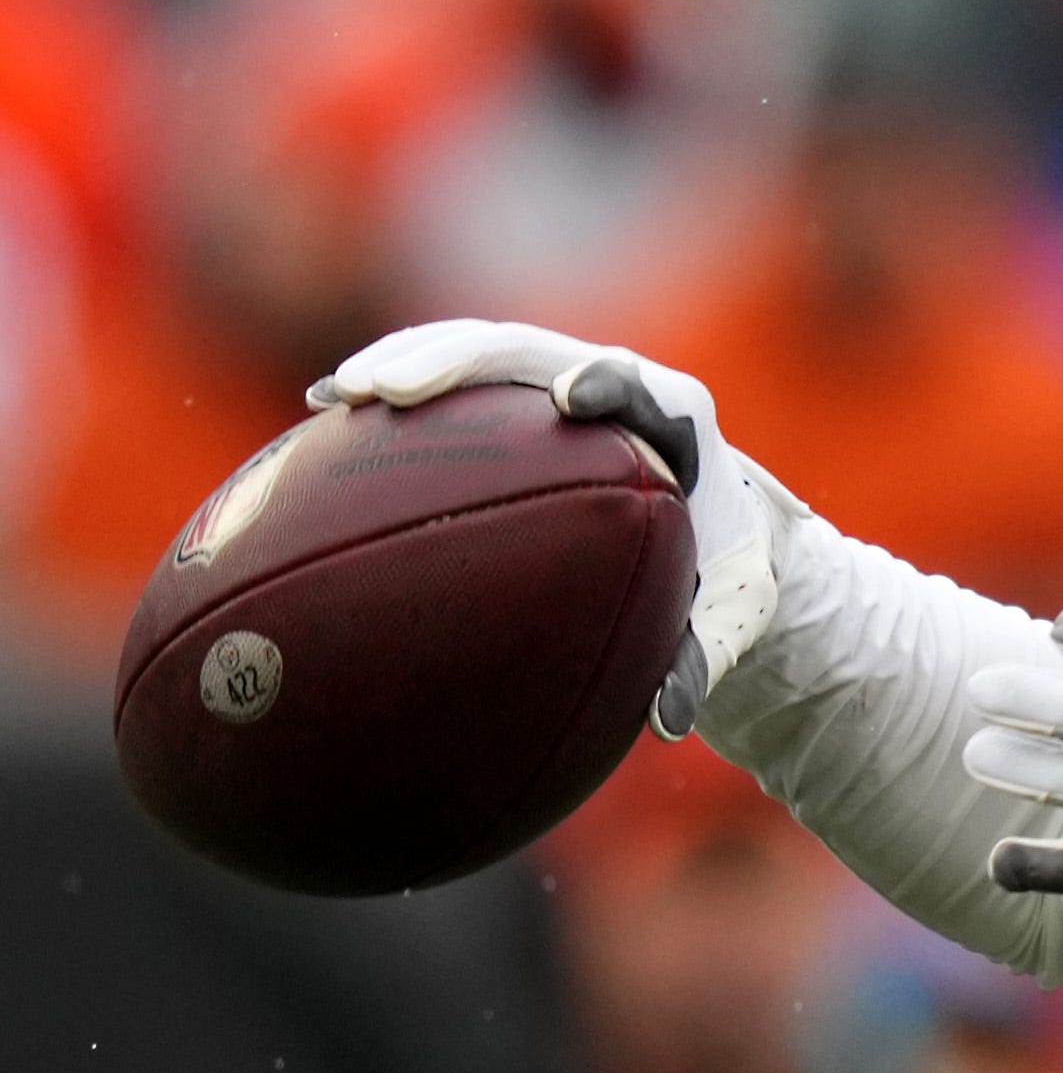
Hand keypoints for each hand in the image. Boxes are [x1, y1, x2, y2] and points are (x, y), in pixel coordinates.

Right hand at [310, 318, 785, 737]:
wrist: (716, 527)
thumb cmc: (721, 573)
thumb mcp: (726, 620)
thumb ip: (701, 661)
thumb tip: (667, 720)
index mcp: (679, 421)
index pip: (640, 390)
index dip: (608, 385)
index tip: (569, 399)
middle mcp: (618, 383)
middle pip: (533, 352)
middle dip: (462, 361)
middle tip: (390, 390)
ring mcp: (561, 377)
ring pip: (482, 352)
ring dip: (411, 360)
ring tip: (341, 393)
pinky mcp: (521, 391)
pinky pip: (457, 378)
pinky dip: (397, 379)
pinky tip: (326, 403)